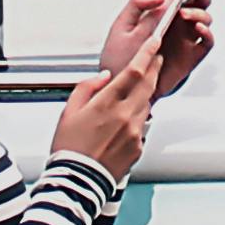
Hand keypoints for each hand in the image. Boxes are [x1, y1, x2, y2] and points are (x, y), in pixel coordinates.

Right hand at [51, 30, 160, 178]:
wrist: (77, 181)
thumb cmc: (70, 147)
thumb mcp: (69, 111)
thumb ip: (87, 87)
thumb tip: (105, 76)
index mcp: (106, 104)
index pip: (134, 71)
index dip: (147, 54)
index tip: (154, 42)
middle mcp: (125, 116)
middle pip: (148, 84)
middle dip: (154, 68)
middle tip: (155, 58)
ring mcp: (135, 132)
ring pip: (146, 104)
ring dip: (144, 93)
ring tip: (134, 91)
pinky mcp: (138, 147)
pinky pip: (142, 125)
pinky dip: (137, 118)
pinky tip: (124, 121)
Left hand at [98, 0, 218, 100]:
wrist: (120, 88)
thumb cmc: (119, 60)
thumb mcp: (121, 27)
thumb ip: (136, 6)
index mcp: (161, 15)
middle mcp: (177, 26)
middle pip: (198, 2)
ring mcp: (185, 41)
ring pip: (205, 19)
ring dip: (199, 12)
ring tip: (185, 13)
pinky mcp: (190, 58)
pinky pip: (206, 44)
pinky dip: (207, 34)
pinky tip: (199, 28)